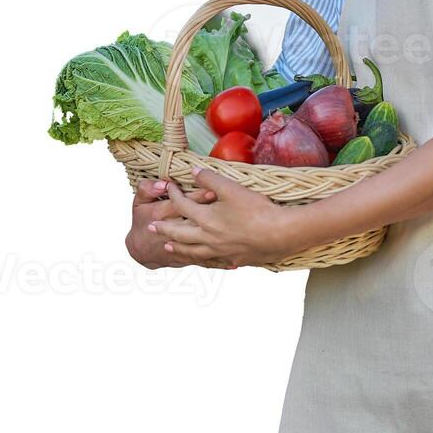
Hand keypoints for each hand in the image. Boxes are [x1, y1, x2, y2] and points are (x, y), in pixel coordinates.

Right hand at [126, 178, 230, 269]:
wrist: (140, 248)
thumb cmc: (142, 221)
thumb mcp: (139, 202)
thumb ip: (147, 189)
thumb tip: (163, 184)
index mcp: (162, 213)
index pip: (182, 203)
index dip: (198, 197)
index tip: (214, 191)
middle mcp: (174, 230)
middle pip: (195, 221)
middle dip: (213, 214)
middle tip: (232, 210)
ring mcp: (182, 246)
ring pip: (203, 242)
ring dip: (220, 239)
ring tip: (237, 234)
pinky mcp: (189, 258)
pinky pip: (206, 261)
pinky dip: (220, 263)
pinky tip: (236, 263)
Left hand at [147, 166, 300, 268]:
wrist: (280, 234)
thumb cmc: (257, 210)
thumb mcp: (233, 189)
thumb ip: (211, 179)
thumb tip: (193, 171)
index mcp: (206, 219)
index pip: (182, 206)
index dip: (174, 195)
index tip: (169, 188)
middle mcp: (209, 238)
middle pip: (180, 235)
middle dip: (165, 229)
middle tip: (151, 228)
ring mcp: (221, 252)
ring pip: (193, 252)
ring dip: (178, 249)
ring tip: (169, 248)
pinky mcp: (234, 260)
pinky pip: (212, 262)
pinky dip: (203, 260)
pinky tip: (204, 259)